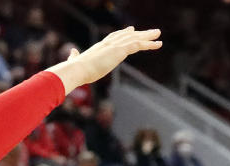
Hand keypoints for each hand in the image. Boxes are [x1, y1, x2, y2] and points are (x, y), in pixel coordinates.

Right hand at [47, 27, 161, 93]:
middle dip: (139, 33)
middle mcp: (108, 43)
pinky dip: (148, 44)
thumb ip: (74, 57)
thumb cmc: (75, 70)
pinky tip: (157, 44)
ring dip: (148, 37)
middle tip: (151, 31)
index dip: (123, 33)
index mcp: (99, 47)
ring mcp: (114, 46)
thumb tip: (71, 54)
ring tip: (158, 35)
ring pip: (135, 39)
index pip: (114, 37)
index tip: (131, 30)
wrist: (77, 70)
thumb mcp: (75, 62)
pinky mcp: (119, 51)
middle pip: (127, 35)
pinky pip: (137, 45)